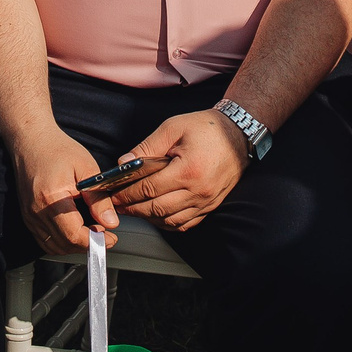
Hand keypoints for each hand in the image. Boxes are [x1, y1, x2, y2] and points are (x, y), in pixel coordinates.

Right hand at [12, 127, 108, 255]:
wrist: (31, 140)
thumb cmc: (57, 149)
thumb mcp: (86, 168)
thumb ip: (98, 198)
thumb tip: (111, 222)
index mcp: (51, 199)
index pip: (74, 235)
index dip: (96, 241)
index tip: (111, 238)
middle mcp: (36, 212)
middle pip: (65, 245)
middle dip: (87, 245)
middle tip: (105, 234)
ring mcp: (29, 216)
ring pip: (54, 246)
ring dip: (74, 246)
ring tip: (91, 232)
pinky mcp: (27, 217)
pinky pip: (45, 240)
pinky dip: (62, 242)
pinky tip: (74, 230)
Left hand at [113, 106, 248, 231]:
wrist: (239, 135)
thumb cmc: (207, 128)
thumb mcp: (174, 127)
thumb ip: (147, 146)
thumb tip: (124, 162)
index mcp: (188, 170)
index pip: (149, 188)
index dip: (127, 193)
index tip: (113, 193)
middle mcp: (198, 191)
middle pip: (157, 209)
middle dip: (133, 208)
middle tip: (116, 205)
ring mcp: (206, 202)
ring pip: (169, 220)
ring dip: (148, 218)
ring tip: (132, 209)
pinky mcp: (210, 206)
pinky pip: (184, 223)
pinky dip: (166, 223)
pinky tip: (155, 214)